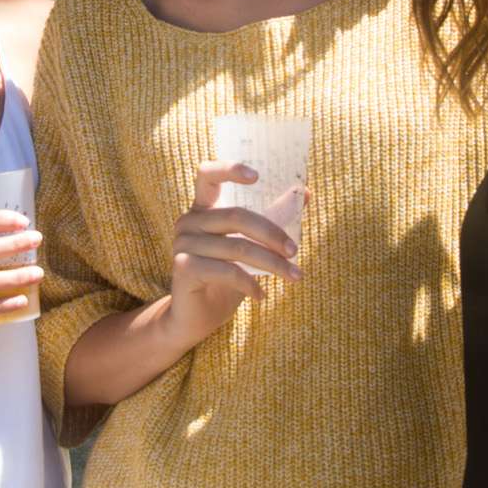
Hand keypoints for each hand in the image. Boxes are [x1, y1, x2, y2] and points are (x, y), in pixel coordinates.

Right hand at [163, 161, 300, 343]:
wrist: (196, 318)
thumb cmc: (226, 278)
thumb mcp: (251, 245)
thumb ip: (272, 217)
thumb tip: (305, 193)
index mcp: (202, 208)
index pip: (207, 175)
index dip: (230, 169)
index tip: (257, 176)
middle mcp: (188, 221)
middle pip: (236, 215)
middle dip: (272, 233)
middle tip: (295, 251)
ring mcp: (183, 243)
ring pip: (236, 247)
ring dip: (271, 263)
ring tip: (293, 276)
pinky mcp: (183, 267)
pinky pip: (226, 271)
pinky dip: (250, 283)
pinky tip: (262, 295)